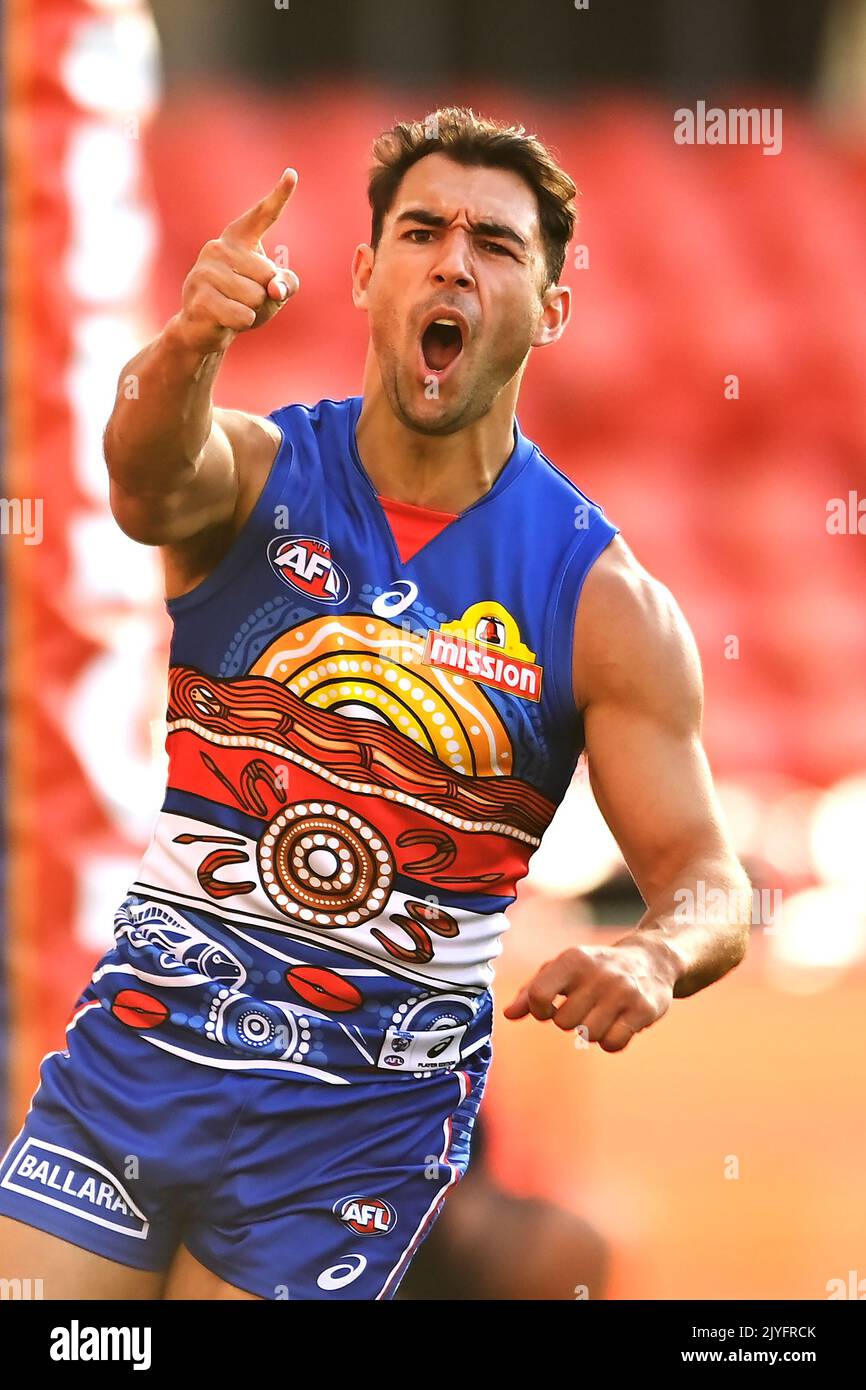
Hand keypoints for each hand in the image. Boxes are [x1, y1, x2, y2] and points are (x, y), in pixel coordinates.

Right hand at [172, 168, 299, 354]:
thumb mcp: (272, 292)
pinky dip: (243, 323)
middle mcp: (218, 247)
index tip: (293, 174)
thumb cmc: (241, 304)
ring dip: (253, 312)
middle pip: (267, 275)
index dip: (279, 196)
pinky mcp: (199, 296)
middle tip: (245, 302)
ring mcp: (205, 270)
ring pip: (256, 296)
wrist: (202, 329)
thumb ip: (287, 284)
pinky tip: (226, 320)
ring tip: (234, 310)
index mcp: (238, 240)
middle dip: (265, 298)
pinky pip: (242, 314)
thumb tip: (275, 288)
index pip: (262, 216)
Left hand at [502, 940, 677, 1051]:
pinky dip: (612, 1042)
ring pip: (589, 1035)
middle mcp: (598, 973)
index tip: (549, 1008)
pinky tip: (619, 1025)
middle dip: (571, 1021)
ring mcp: (623, 991)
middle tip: (585, 1007)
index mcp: (573, 959)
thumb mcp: (563, 969)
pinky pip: (613, 1044)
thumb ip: (532, 990)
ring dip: (592, 1032)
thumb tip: (508, 1014)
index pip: (538, 995)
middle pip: (564, 1022)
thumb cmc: (596, 969)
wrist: (652, 959)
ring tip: (603, 1014)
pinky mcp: (643, 1009)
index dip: (539, 1010)